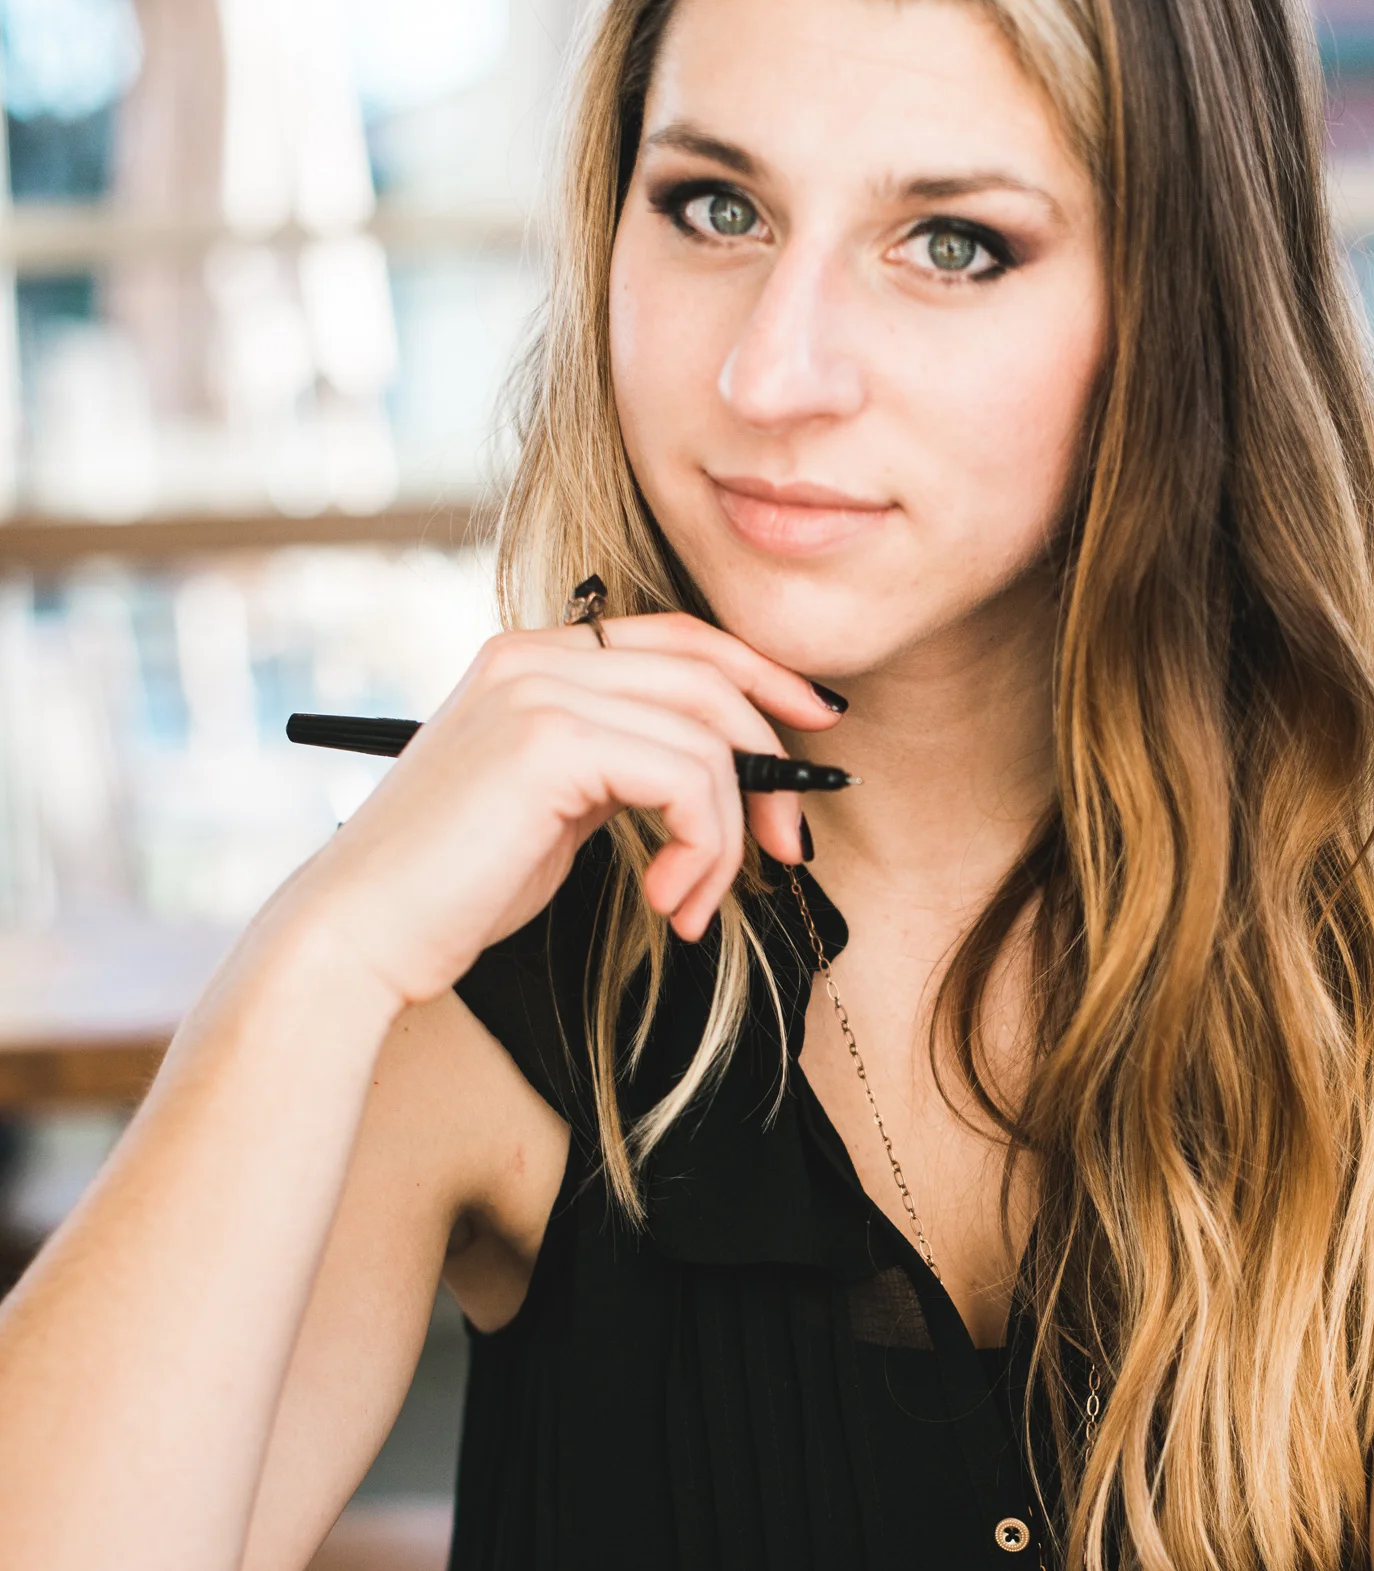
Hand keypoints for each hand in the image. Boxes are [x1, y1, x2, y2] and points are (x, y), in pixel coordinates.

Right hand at [282, 614, 842, 1011]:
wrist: (362, 932)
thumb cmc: (452, 889)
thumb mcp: (554, 809)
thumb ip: (618, 768)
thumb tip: (718, 775)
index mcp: (533, 660)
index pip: (678, 638)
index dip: (760, 676)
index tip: (815, 729)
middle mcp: (535, 656)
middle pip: (709, 676)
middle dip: (771, 765)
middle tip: (788, 849)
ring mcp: (539, 690)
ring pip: (706, 739)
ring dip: (728, 838)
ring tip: (694, 904)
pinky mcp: (549, 742)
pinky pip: (686, 778)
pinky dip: (704, 849)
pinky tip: (671, 902)